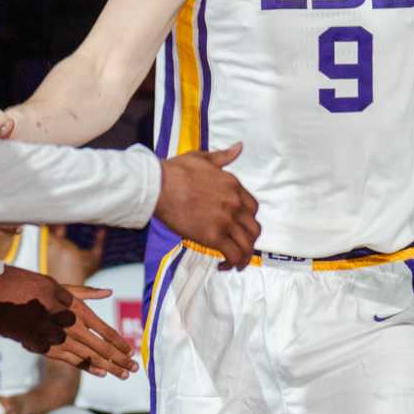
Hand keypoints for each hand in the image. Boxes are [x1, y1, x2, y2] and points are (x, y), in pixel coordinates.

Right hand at [0, 269, 136, 377]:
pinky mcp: (36, 346)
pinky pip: (65, 359)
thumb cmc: (20, 281)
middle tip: (133, 369)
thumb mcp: (53, 282)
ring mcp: (49, 336)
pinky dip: (83, 366)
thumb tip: (108, 292)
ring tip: (122, 374)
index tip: (131, 350)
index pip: (101, 327)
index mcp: (69, 303)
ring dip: (105, 366)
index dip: (117, 341)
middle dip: (117, 359)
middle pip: (97, 345)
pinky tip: (98, 372)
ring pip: (84, 356)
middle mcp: (63, 322)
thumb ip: (82, 291)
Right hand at [155, 144, 260, 269]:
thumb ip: (223, 156)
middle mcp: (234, 204)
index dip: (248, 220)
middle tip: (239, 246)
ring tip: (235, 262)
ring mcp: (226, 221)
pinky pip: (234, 254)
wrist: (159, 185)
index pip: (253, 207)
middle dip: (249, 239)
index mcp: (234, 186)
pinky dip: (233, 263)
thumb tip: (239, 147)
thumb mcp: (203, 158)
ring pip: (247, 244)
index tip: (239, 226)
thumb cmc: (176, 171)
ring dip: (244, 255)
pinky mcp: (213, 236)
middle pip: (254, 228)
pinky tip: (223, 265)